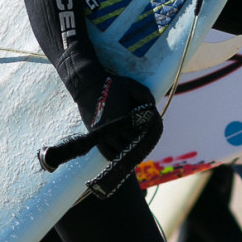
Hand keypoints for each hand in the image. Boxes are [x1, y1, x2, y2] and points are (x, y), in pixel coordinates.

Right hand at [37, 74, 161, 198]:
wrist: (88, 86)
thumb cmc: (112, 85)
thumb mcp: (132, 85)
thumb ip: (145, 95)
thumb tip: (153, 108)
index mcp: (122, 117)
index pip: (139, 135)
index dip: (147, 135)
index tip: (151, 131)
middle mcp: (111, 128)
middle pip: (130, 146)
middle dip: (139, 144)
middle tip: (146, 141)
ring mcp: (102, 134)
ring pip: (120, 153)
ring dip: (129, 152)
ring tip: (136, 148)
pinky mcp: (95, 137)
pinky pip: (108, 154)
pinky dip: (117, 156)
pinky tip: (123, 153)